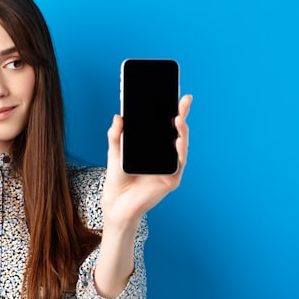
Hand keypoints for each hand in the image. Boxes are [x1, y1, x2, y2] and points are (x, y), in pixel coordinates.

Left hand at [102, 94, 192, 227]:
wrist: (116, 203)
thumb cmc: (117, 178)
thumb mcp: (114, 152)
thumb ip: (116, 135)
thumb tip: (118, 116)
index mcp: (153, 146)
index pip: (165, 125)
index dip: (172, 110)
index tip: (175, 94)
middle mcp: (164, 154)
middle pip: (176, 131)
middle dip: (181, 114)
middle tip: (184, 100)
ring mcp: (170, 166)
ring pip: (181, 145)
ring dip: (182, 131)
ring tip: (178, 118)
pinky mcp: (171, 179)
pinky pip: (179, 163)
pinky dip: (179, 151)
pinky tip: (177, 141)